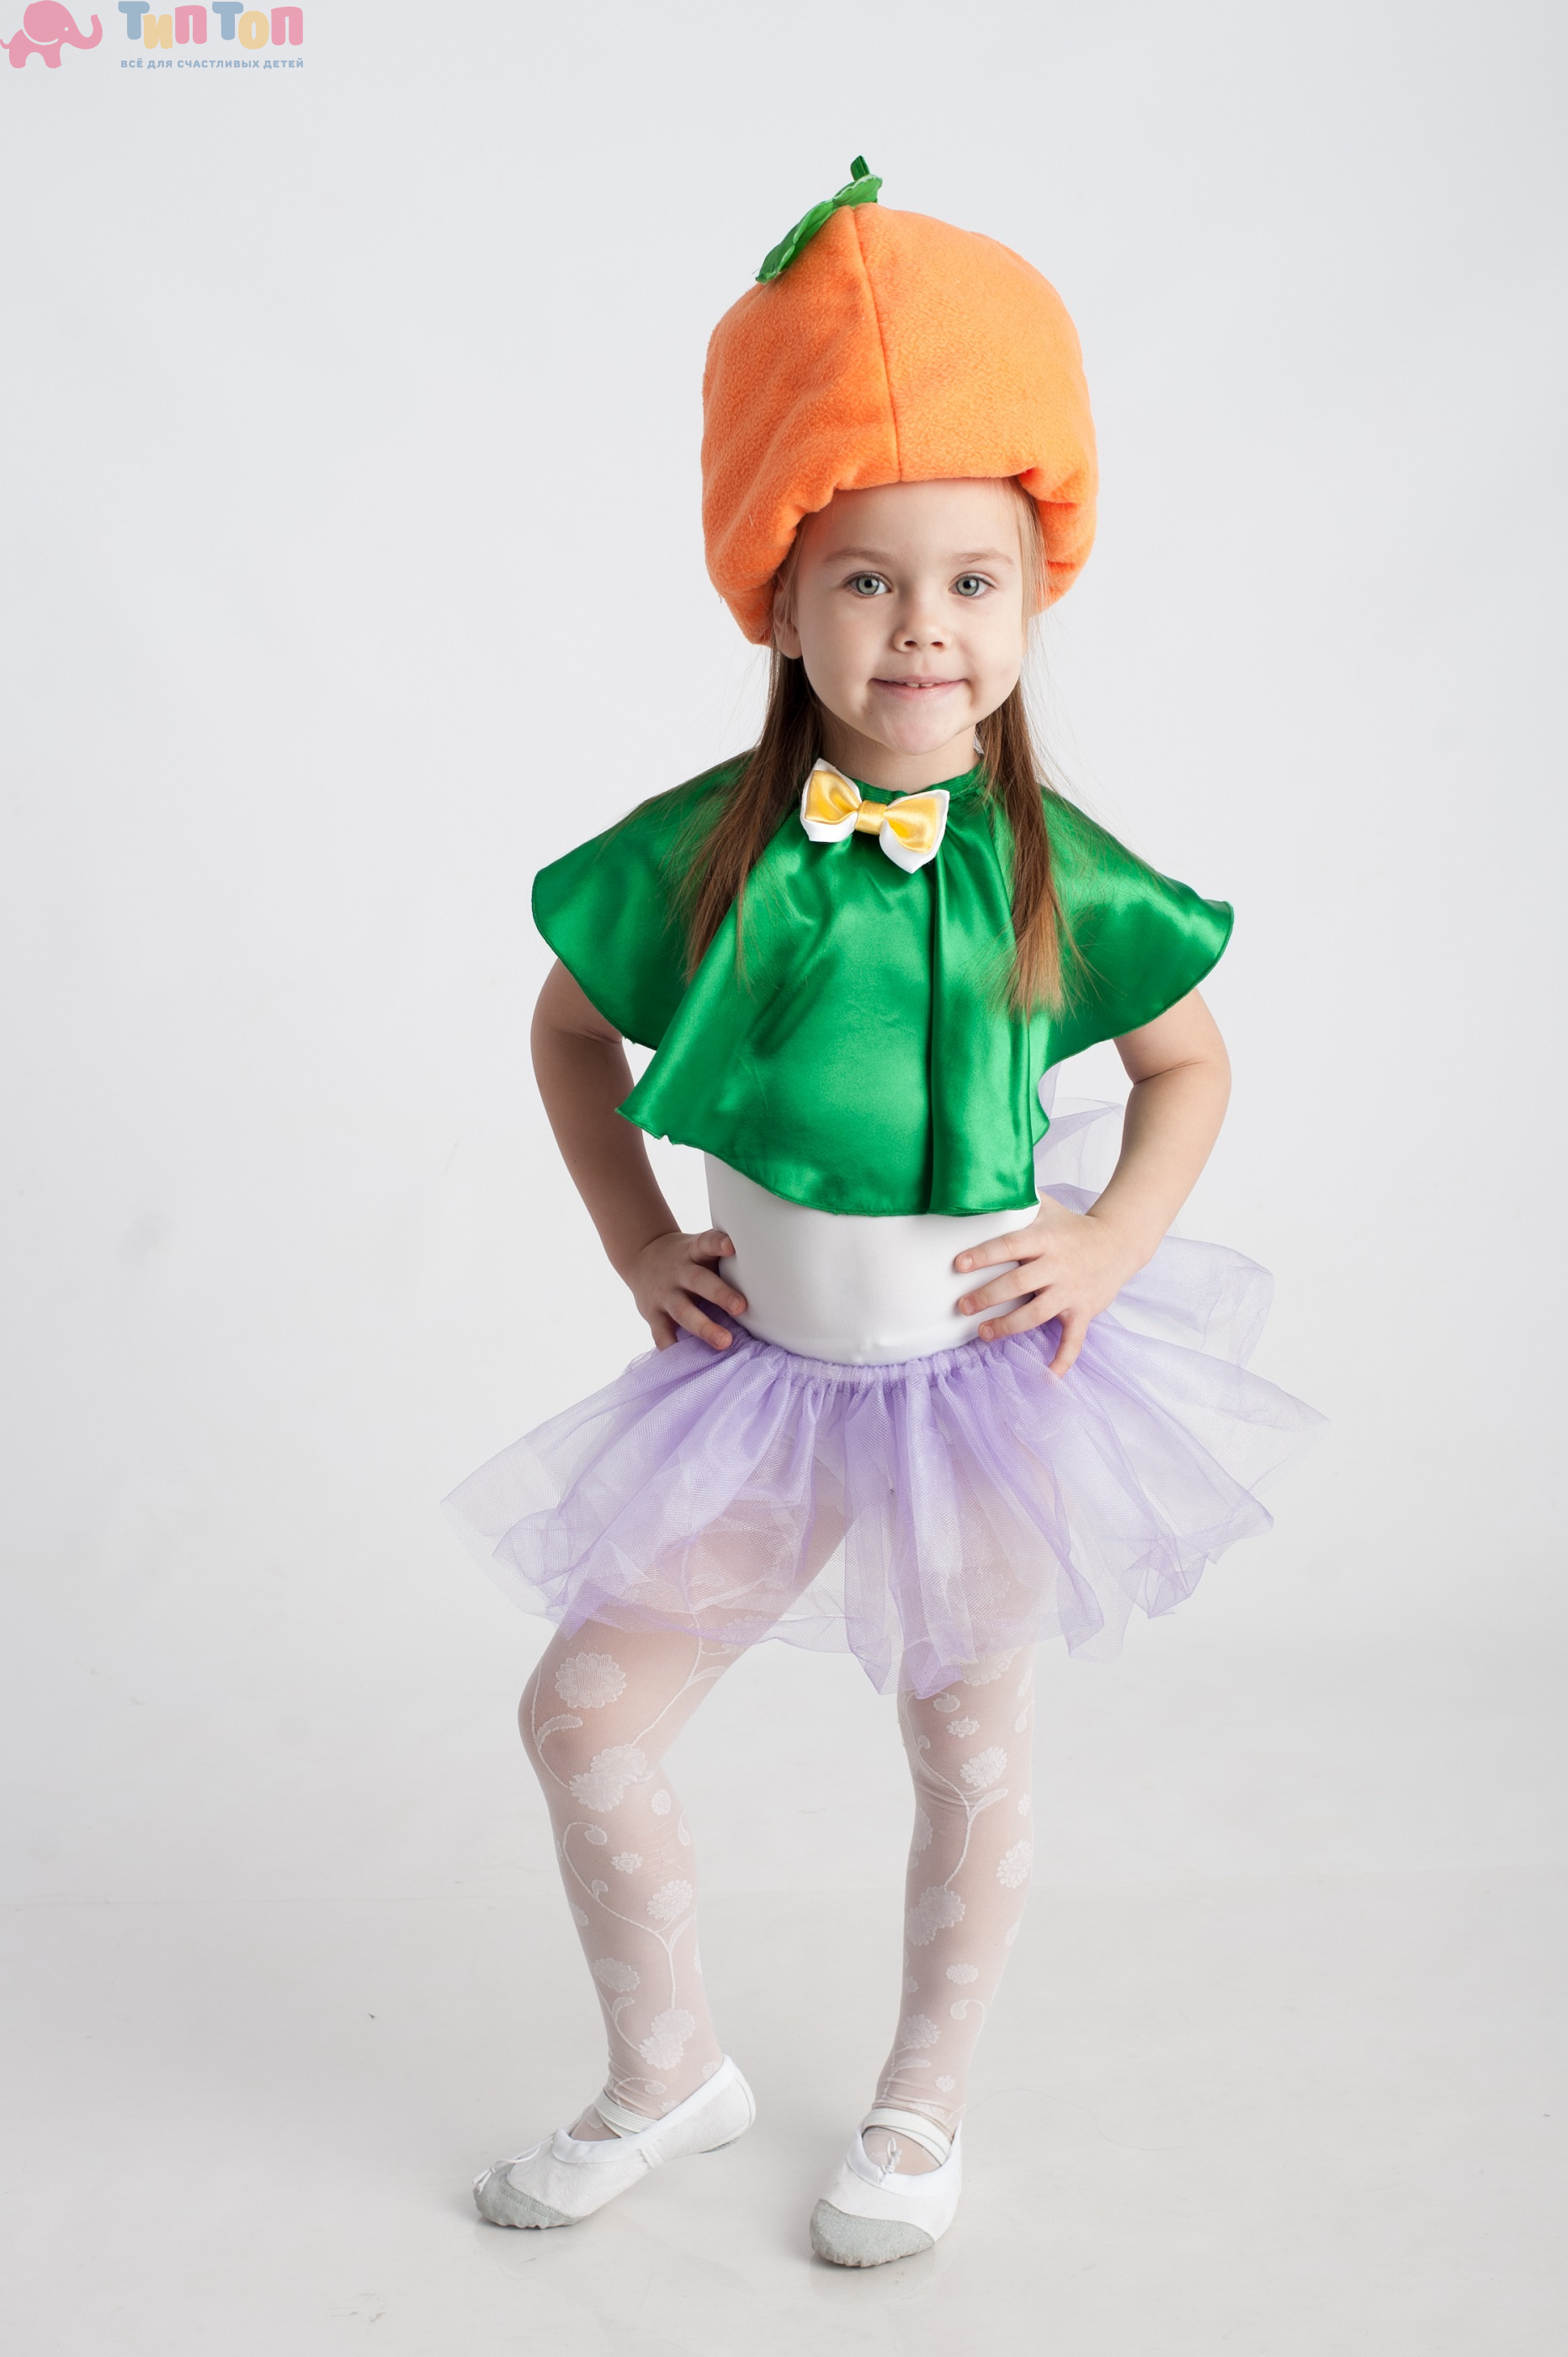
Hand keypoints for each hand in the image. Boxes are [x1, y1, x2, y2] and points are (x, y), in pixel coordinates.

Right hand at [626, 1227, 748, 1351]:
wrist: (642, 1256)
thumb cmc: (688, 1257)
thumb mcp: (701, 1248)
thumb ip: (727, 1258)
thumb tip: (775, 1271)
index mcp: (694, 1252)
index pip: (706, 1243)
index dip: (718, 1244)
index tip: (733, 1246)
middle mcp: (679, 1272)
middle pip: (699, 1281)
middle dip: (720, 1294)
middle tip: (741, 1307)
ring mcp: (664, 1294)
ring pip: (683, 1311)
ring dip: (704, 1327)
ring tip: (724, 1342)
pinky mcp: (652, 1314)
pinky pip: (662, 1333)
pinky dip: (672, 1347)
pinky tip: (686, 1359)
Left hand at [954, 1198, 1144, 1374]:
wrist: (1119, 1242)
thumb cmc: (1073, 1227)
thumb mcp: (1048, 1209)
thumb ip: (1019, 1202)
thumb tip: (985, 1187)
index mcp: (1046, 1239)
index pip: (1011, 1245)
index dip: (984, 1255)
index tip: (959, 1265)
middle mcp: (1058, 1266)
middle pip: (1019, 1283)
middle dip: (988, 1296)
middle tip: (963, 1306)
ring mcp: (1071, 1292)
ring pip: (1037, 1314)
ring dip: (1008, 1326)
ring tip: (982, 1333)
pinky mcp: (1083, 1312)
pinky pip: (1073, 1341)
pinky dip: (1062, 1360)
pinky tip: (1047, 1378)